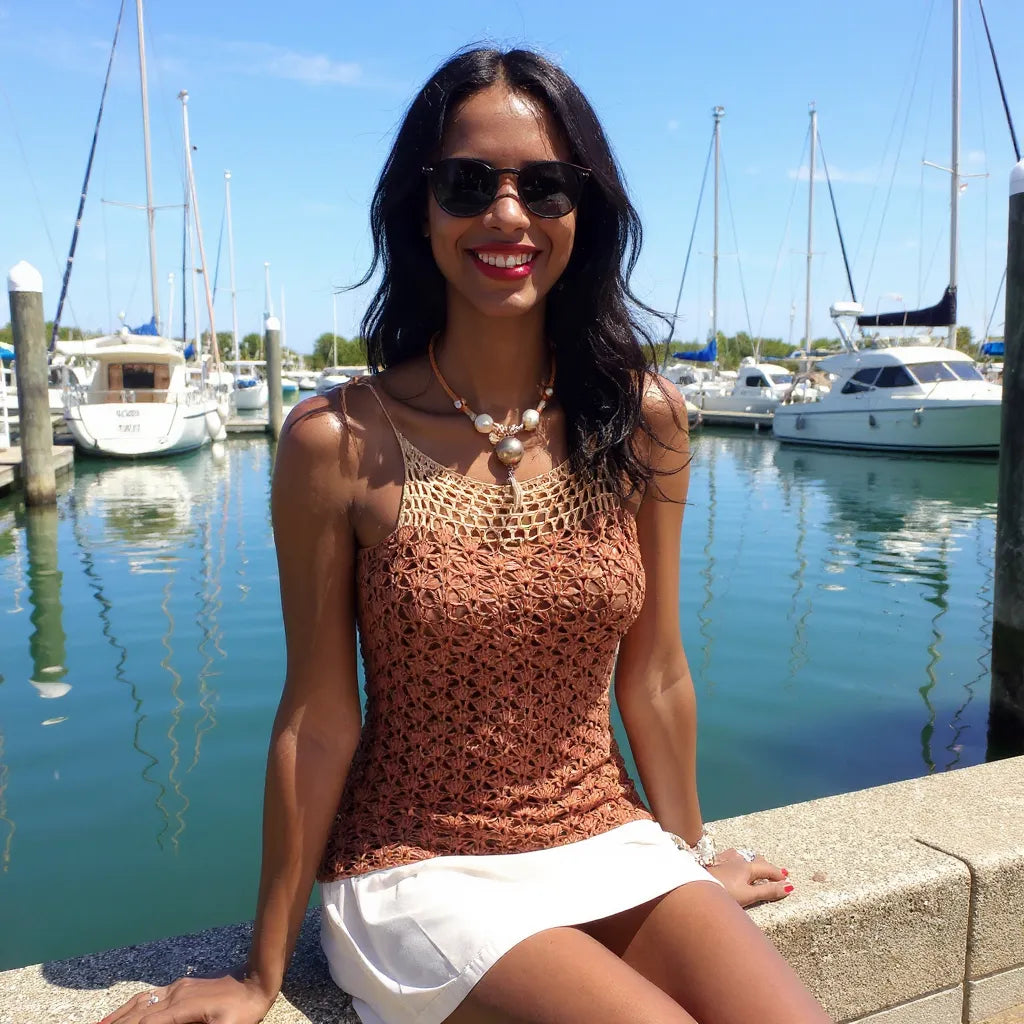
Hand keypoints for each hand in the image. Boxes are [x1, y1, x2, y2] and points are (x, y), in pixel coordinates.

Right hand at [96, 971, 275, 1023]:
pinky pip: (149, 995)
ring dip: (118, 1017)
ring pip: (139, 1002)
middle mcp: (175, 994)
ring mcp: (176, 988)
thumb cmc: (243, 1013)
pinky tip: (122, 1014)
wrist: (255, 982)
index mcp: (183, 1007)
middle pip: (137, 1014)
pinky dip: (130, 1006)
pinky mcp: (180, 986)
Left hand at [706, 848, 793, 908]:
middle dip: (767, 867)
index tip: (787, 880)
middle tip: (776, 874)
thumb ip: (768, 891)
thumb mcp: (748, 895)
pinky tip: (733, 863)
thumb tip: (788, 887)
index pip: (767, 868)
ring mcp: (724, 859)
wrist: (694, 888)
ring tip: (757, 868)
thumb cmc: (723, 894)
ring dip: (752, 862)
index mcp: (746, 866)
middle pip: (756, 860)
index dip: (778, 874)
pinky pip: (729, 857)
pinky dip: (737, 860)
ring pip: (742, 856)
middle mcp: (736, 859)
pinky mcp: (712, 862)